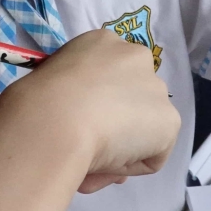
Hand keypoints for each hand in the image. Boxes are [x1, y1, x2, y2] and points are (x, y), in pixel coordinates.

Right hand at [0, 30, 179, 191]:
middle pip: (131, 102)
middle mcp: (136, 57)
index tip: (77, 127)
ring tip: (89, 163)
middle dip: (113, 129)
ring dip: (120, 151)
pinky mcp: (169, 121)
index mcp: (103, 42)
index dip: (97, 108)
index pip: (109, 79)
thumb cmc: (40, 100)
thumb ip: (75, 99)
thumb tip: (86, 131)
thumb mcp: (52, 87)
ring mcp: (156, 89)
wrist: (56, 118)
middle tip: (84, 151)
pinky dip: (128, 167)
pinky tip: (105, 163)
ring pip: (141, 130)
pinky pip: (151, 156)